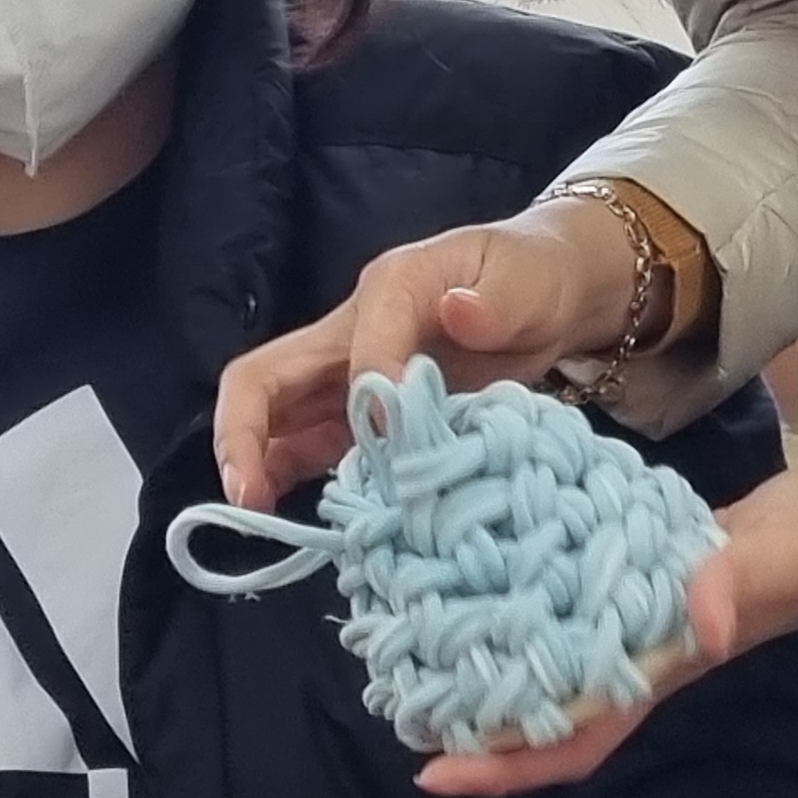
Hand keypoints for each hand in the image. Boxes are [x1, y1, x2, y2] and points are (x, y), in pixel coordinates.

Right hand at [214, 203, 643, 510]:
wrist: (553, 292)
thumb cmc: (534, 277)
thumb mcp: (525, 281)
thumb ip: (492, 302)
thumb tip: (457, 315)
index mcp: (389, 288)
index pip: (355, 345)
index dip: (370, 395)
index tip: (403, 438)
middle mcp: (352, 333)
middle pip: (266, 376)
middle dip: (245, 434)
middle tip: (249, 496)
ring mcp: (352, 377)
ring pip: (279, 417)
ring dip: (260, 464)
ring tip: (260, 518)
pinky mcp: (368, 416)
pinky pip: (315, 447)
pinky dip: (298, 480)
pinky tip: (304, 520)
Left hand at [414, 466, 797, 797]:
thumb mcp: (779, 554)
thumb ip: (740, 580)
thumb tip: (701, 619)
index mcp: (662, 665)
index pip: (575, 733)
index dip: (507, 763)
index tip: (433, 774)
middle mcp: (635, 655)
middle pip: (541, 709)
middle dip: (469, 718)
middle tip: (388, 697)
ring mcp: (628, 618)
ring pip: (542, 658)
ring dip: (480, 659)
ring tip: (404, 640)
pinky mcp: (627, 574)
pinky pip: (557, 598)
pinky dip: (511, 593)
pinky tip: (466, 569)